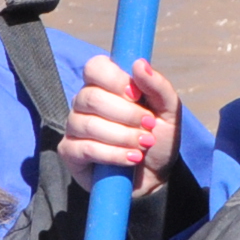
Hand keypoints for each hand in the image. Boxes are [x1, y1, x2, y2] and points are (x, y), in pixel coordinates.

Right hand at [59, 53, 178, 194]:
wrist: (155, 176)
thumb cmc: (159, 138)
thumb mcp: (169, 111)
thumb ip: (158, 86)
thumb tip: (139, 63)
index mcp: (106, 85)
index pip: (95, 67)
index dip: (114, 80)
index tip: (136, 95)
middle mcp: (85, 102)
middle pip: (91, 97)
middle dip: (126, 114)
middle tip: (148, 126)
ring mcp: (74, 126)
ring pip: (88, 124)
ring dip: (122, 136)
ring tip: (143, 145)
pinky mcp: (70, 151)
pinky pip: (85, 148)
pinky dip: (113, 154)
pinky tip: (131, 159)